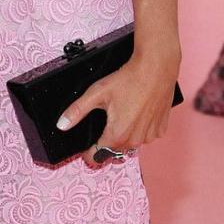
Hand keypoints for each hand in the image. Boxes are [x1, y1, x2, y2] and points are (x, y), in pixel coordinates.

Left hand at [57, 47, 180, 170]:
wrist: (156, 68)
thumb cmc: (128, 79)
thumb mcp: (96, 93)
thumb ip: (77, 111)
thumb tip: (62, 125)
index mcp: (117, 135)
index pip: (98, 156)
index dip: (89, 153)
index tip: (86, 147)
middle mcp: (135, 140)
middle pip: (115, 150)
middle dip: (107, 142)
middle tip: (106, 123)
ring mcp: (150, 136)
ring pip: (131, 144)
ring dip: (125, 136)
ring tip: (123, 115)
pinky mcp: (161, 129)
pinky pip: (146, 136)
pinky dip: (141, 129)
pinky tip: (138, 114)